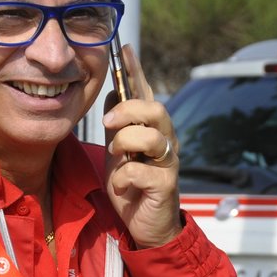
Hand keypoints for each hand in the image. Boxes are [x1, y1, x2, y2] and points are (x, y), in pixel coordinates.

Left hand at [101, 45, 180, 248]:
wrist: (145, 227)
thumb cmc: (132, 188)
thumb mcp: (118, 152)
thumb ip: (117, 125)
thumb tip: (113, 91)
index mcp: (151, 130)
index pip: (146, 93)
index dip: (136, 71)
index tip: (125, 49)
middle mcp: (165, 142)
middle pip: (156, 109)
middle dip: (128, 110)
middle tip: (108, 121)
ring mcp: (168, 163)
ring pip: (152, 137)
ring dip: (125, 143)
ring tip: (116, 157)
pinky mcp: (165, 185)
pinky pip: (141, 171)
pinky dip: (124, 177)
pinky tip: (121, 186)